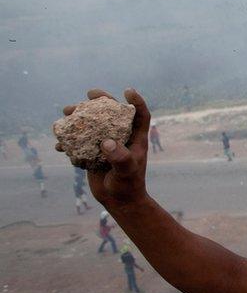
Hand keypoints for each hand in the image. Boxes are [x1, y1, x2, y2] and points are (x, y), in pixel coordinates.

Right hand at [58, 88, 151, 207]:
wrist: (119, 202)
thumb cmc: (128, 186)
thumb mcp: (126, 171)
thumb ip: (120, 157)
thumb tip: (106, 142)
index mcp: (135, 138)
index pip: (140, 115)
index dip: (136, 101)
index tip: (127, 91)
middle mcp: (121, 138)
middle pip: (112, 114)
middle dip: (100, 101)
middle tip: (90, 95)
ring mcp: (105, 145)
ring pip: (92, 125)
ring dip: (78, 118)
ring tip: (67, 113)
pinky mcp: (93, 154)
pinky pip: (79, 143)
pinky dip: (69, 143)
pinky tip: (60, 147)